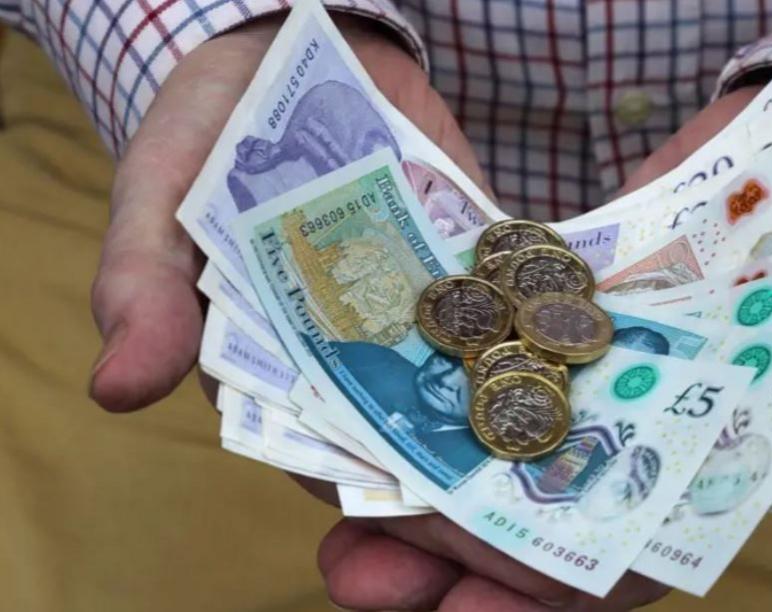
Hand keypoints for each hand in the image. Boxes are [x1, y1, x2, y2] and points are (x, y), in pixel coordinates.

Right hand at [89, 13, 667, 609]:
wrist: (304, 46)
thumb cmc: (216, 124)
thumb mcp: (165, 194)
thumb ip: (145, 282)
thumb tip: (116, 386)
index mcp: (292, 389)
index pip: (338, 491)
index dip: (368, 549)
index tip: (387, 580)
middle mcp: (376, 378)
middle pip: (441, 482)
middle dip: (484, 541)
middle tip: (542, 583)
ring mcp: (443, 334)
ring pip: (504, 423)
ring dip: (554, 471)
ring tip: (607, 510)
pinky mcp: (495, 285)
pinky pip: (542, 336)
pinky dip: (583, 370)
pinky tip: (635, 404)